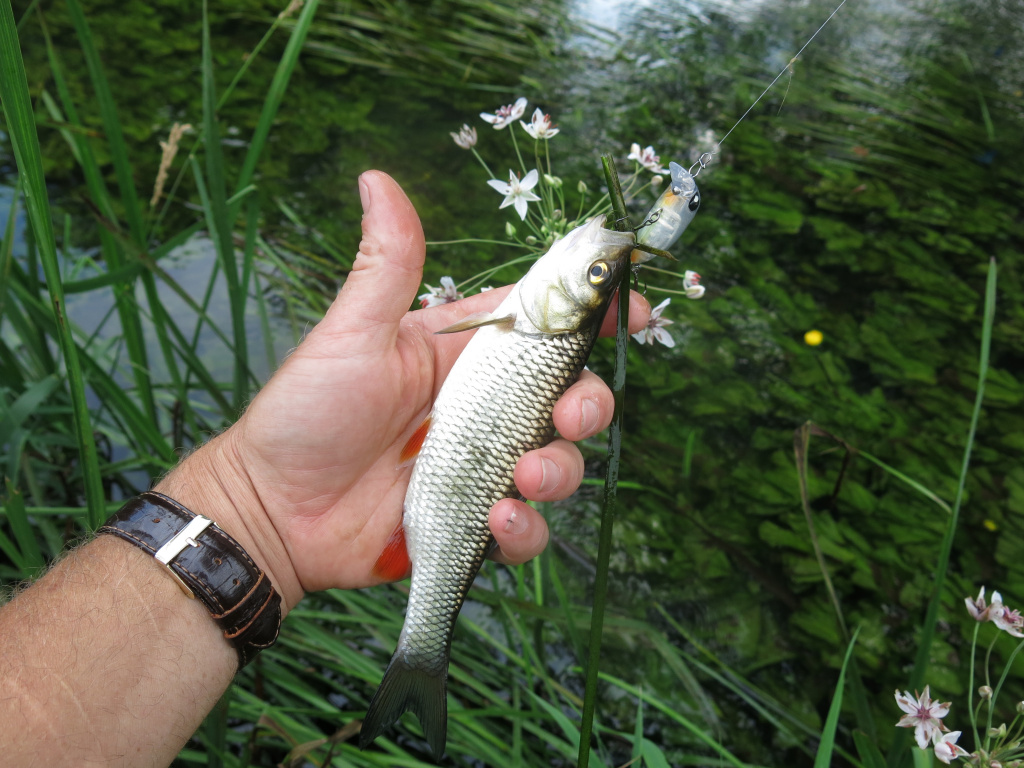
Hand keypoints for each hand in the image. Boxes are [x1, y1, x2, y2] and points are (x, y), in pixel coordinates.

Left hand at [157, 171, 650, 610]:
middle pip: (566, 396)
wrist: (273, 511)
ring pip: (558, 462)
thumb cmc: (307, 413)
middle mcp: (482, 408)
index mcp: (461, 354)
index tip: (633, 313)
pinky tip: (497, 520)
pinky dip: (525, 529)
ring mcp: (482, 465)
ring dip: (560, 470)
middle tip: (571, 415)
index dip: (591, 315)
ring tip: (523, 477)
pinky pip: (524, 528)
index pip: (540, 324)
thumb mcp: (351, 335)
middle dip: (588, 404)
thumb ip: (387, 266)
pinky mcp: (473, 520)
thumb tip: (378, 177)